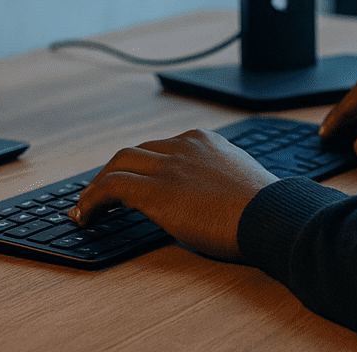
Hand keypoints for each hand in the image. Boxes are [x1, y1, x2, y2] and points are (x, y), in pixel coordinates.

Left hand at [68, 129, 278, 260]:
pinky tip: (85, 215)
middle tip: (101, 193)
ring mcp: (169, 165)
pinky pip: (111, 186)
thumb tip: (209, 199)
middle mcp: (183, 146)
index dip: (141, 166)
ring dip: (98, 184)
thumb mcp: (240, 182)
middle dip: (115, 171)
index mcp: (205, 141)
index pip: (161, 147)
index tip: (132, 181)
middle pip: (135, 152)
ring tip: (86, 207)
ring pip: (119, 163)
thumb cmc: (265, 210)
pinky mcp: (155, 190)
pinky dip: (92, 199)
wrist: (271, 215)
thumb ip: (218, 180)